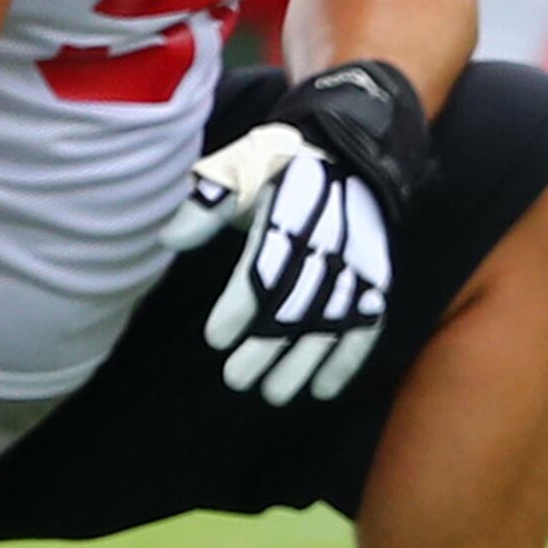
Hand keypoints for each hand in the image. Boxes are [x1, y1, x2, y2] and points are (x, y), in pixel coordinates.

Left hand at [158, 62, 426, 405]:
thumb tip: (169, 238)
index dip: (243, 304)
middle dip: (268, 345)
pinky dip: (349, 359)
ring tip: (273, 394)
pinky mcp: (378, 279)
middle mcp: (332, 240)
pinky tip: (324, 390)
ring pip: (334, 321)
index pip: (268, 265)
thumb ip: (206, 202)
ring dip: (305, 362)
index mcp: (293, 211)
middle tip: (236, 379)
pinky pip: (369, 324)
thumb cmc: (279, 167)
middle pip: (300, 302)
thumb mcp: (239, 168)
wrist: (349, 153)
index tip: (215, 337)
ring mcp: (360, 263)